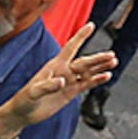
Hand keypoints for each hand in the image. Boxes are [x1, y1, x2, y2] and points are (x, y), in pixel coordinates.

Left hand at [0, 40, 119, 130]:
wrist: (23, 113)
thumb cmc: (24, 99)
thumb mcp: (33, 92)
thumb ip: (47, 85)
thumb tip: (63, 81)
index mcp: (54, 65)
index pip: (70, 47)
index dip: (80, 36)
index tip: (91, 25)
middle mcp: (64, 71)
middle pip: (84, 62)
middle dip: (97, 58)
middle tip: (111, 55)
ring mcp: (69, 82)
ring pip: (88, 72)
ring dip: (100, 67)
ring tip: (114, 62)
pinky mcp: (71, 93)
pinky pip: (86, 84)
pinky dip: (97, 80)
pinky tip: (107, 76)